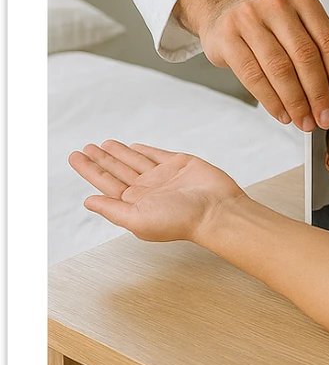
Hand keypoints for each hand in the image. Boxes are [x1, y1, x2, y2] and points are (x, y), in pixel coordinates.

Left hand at [68, 141, 242, 244]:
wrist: (216, 209)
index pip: (105, 183)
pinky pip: (156, 154)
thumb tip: (88, 201)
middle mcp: (146, 189)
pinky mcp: (179, 164)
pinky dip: (144, 150)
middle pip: (117, 170)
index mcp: (134, 203)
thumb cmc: (182, 220)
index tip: (75, 157)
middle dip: (100, 159)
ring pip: (134, 160)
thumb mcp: (139, 219)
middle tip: (85, 148)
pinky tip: (133, 146)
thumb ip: (112, 210)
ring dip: (118, 152)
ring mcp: (163, 176)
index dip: (89, 169)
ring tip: (103, 144)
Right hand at [181, 0, 328, 131]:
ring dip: (296, 102)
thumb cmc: (271, 26)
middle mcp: (277, 4)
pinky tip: (284, 114)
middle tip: (326, 119)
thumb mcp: (303, 33)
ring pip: (279, 68)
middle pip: (305, 56)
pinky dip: (272, 100)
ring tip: (306, 121)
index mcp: (303, 0)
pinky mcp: (228, 37)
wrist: (225, 12)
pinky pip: (253, 76)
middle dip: (319, 93)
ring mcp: (249, 18)